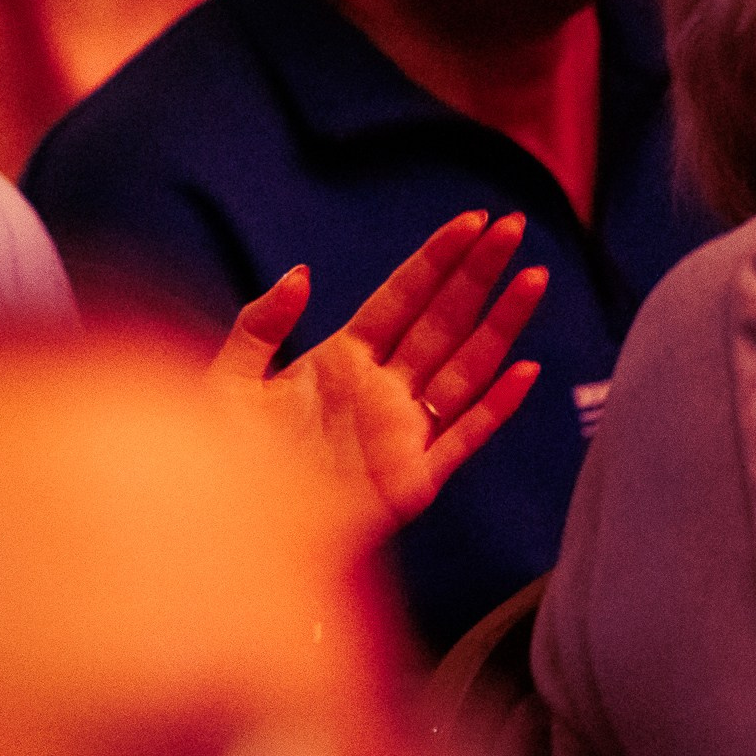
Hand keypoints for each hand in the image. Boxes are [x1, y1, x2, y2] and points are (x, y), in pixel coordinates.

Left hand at [211, 210, 544, 540]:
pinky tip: (526, 370)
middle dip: (480, 274)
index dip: (437, 258)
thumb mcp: (229, 380)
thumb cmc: (221, 461)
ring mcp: (401, 432)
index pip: (401, 297)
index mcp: (339, 360)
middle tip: (517, 227)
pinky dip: (496, 406)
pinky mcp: (413, 479)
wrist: (229, 534)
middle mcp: (379, 390)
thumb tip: (300, 273)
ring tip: (533, 278)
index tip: (472, 220)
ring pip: (466, 367)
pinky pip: (464, 436)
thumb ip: (260, 324)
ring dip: (501, 325)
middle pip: (443, 320)